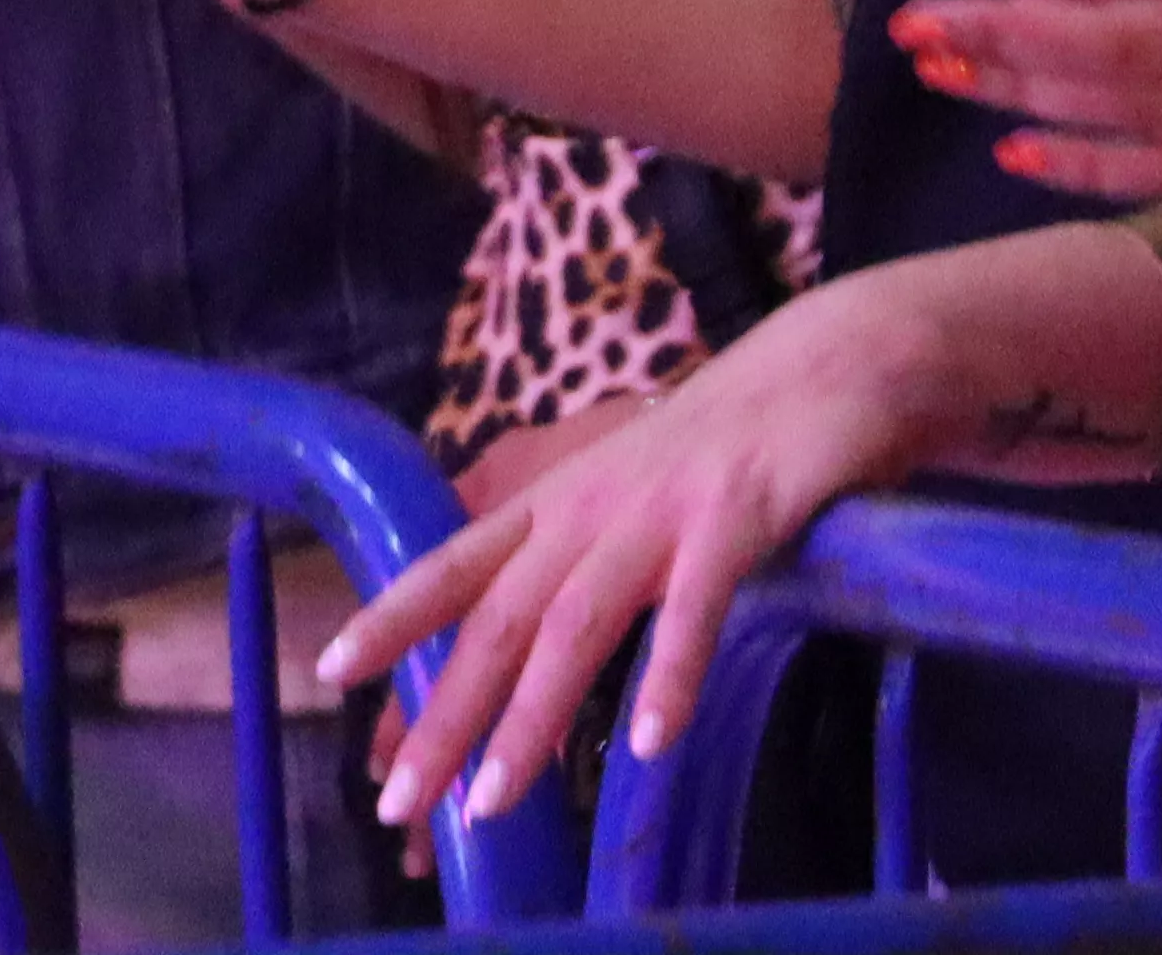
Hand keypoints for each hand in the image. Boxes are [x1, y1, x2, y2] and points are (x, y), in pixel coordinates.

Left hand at [323, 257, 984, 828]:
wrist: (831, 362)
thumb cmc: (730, 442)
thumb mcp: (632, 490)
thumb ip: (581, 553)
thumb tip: (527, 642)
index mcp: (562, 496)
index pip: (456, 558)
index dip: (392, 613)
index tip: (330, 672)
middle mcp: (594, 503)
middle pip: (501, 615)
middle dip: (443, 710)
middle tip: (398, 800)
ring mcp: (663, 508)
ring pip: (578, 620)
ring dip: (531, 716)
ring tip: (494, 800)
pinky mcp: (739, 514)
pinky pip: (698, 604)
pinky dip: (670, 672)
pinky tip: (652, 742)